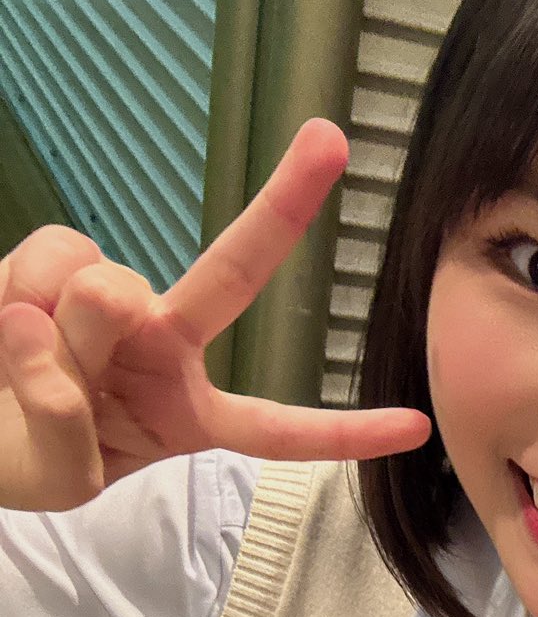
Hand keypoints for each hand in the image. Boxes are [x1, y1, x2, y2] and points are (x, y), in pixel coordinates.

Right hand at [0, 119, 431, 511]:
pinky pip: (47, 262)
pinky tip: (6, 319)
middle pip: (231, 274)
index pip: (276, 429)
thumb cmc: (22, 456)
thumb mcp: (58, 477)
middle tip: (329, 139)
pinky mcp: (55, 265)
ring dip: (59, 328)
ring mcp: (110, 298)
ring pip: (105, 288)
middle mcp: (163, 344)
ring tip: (27, 360)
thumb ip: (64, 427)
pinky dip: (14, 293)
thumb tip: (51, 326)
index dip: (344, 433)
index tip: (418, 427)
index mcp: (187, 413)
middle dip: (287, 205)